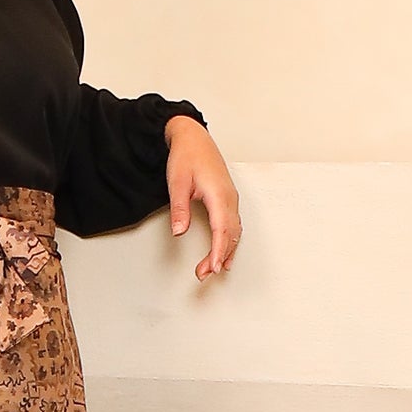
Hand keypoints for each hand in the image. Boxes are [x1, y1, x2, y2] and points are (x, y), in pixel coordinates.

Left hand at [165, 116, 240, 279]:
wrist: (193, 138)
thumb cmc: (187, 156)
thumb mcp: (177, 183)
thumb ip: (179, 209)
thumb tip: (178, 231)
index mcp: (219, 195)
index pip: (221, 230)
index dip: (217, 251)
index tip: (212, 267)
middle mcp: (229, 198)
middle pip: (230, 235)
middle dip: (219, 257)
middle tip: (204, 274)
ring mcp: (231, 199)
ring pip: (234, 232)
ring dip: (224, 252)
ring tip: (212, 269)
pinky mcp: (228, 199)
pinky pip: (233, 225)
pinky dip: (229, 241)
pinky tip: (223, 253)